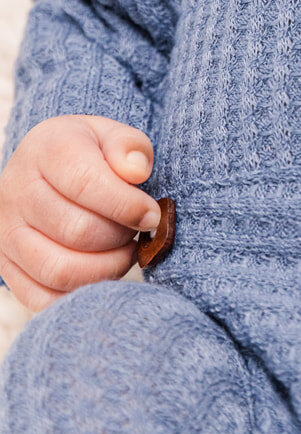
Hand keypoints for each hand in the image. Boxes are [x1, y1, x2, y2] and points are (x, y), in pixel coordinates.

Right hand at [0, 115, 161, 312]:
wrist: (44, 170)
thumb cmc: (88, 154)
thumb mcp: (111, 135)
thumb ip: (129, 147)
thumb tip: (136, 171)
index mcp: (45, 150)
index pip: (85, 182)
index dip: (126, 205)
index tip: (151, 215)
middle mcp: (17, 191)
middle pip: (76, 231)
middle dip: (119, 237)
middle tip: (136, 232)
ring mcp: (6, 232)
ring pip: (59, 270)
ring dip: (105, 269)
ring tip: (124, 252)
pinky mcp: (6, 266)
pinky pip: (42, 298)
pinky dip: (80, 293)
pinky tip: (102, 271)